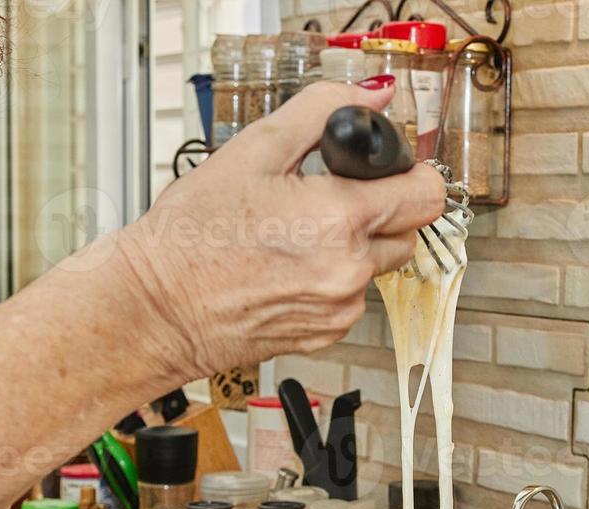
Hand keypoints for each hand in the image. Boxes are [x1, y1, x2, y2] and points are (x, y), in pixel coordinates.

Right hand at [113, 81, 443, 379]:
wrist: (161, 305)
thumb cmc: (194, 234)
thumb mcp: (255, 149)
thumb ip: (321, 113)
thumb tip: (372, 97)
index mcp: (339, 219)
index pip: (427, 195)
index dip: (412, 174)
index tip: (391, 170)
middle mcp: (350, 269)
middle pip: (409, 231)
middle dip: (384, 209)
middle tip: (334, 198)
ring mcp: (342, 307)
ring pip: (380, 265)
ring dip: (358, 245)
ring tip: (301, 234)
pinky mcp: (330, 332)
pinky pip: (354, 297)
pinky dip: (335, 277)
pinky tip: (291, 265)